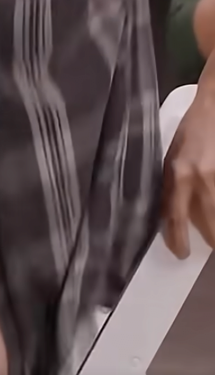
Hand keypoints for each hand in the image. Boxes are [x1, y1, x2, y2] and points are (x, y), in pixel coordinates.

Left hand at [162, 90, 214, 257]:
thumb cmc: (195, 128)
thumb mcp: (173, 153)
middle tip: (209, 241)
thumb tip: (168, 211)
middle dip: (210, 239)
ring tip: (212, 229)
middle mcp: (200, 178)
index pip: (174, 216)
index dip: (177, 240)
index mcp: (179, 173)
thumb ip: (171, 182)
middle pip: (208, 227)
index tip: (180, 252)